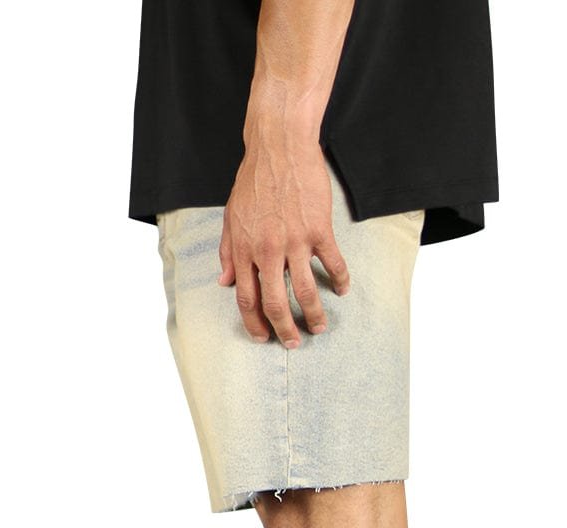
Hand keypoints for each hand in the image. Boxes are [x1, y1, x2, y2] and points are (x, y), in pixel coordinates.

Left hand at [217, 145, 350, 347]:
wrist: (279, 146)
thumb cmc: (254, 180)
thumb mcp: (231, 217)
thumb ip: (227, 252)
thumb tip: (224, 281)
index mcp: (244, 250)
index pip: (247, 299)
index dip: (254, 324)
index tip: (263, 337)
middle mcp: (267, 251)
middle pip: (275, 304)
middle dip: (284, 330)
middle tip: (293, 343)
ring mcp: (294, 241)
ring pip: (305, 292)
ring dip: (313, 315)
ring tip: (319, 327)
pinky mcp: (318, 230)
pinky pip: (332, 263)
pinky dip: (339, 280)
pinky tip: (342, 290)